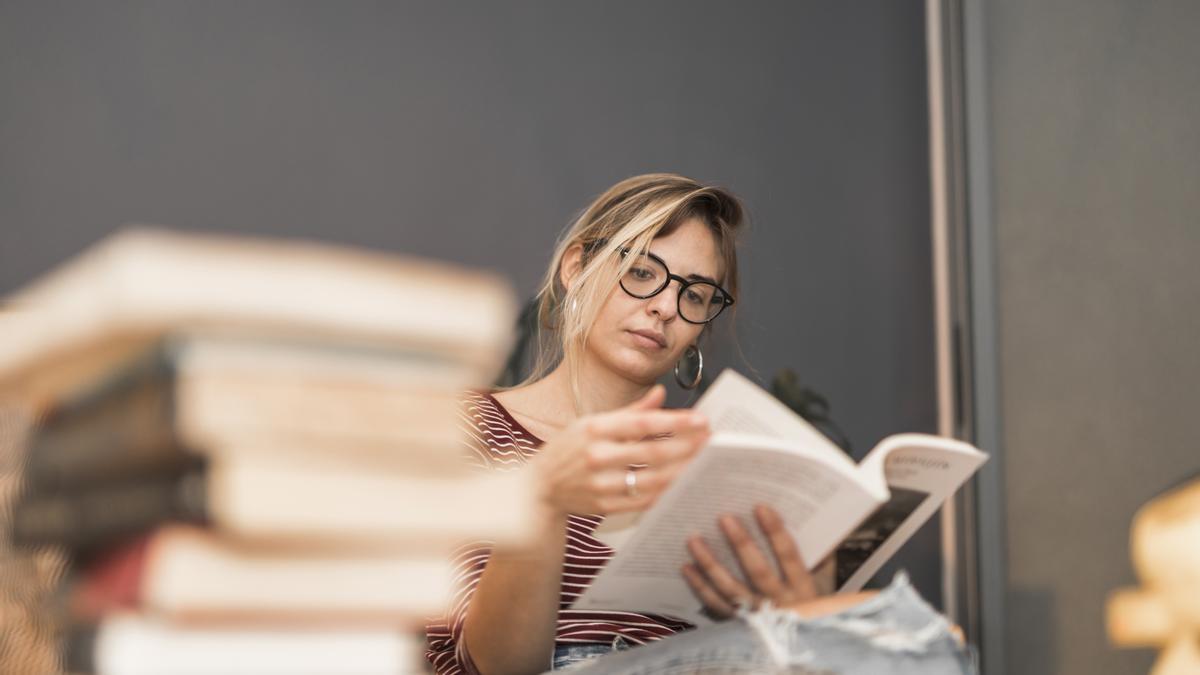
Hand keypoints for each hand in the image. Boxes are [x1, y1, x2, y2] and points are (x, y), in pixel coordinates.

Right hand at [531, 385, 709, 516]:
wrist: (538, 487)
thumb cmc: (568, 449)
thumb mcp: (592, 422)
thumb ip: (630, 411)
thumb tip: (661, 394)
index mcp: (595, 428)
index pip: (642, 423)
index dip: (675, 422)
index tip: (701, 420)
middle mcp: (596, 455)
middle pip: (652, 452)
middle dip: (686, 447)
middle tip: (711, 441)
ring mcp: (600, 483)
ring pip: (651, 479)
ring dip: (682, 471)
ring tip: (704, 462)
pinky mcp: (603, 506)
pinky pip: (642, 501)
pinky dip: (665, 493)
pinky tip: (683, 484)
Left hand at [682, 504, 830, 619]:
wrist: (798, 652)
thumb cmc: (811, 611)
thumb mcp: (822, 587)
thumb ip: (820, 558)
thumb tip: (813, 524)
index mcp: (803, 590)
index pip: (789, 556)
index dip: (776, 532)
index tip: (760, 507)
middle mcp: (780, 604)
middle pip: (758, 571)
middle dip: (741, 544)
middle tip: (723, 518)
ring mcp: (757, 617)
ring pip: (731, 589)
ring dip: (710, 563)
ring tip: (693, 539)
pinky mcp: (738, 627)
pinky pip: (716, 605)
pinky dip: (700, 587)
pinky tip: (687, 567)